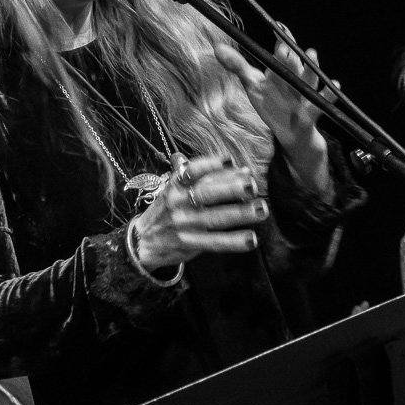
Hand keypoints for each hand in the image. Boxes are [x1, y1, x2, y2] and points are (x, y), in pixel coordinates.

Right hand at [131, 154, 269, 270]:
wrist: (143, 240)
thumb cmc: (168, 210)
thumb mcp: (174, 189)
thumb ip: (200, 176)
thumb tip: (236, 166)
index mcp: (175, 185)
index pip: (192, 171)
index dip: (210, 164)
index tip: (230, 160)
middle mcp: (178, 202)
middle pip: (205, 193)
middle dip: (230, 188)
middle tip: (252, 185)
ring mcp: (183, 224)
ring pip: (214, 218)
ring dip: (240, 213)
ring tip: (261, 210)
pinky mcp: (188, 243)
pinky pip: (214, 242)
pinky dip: (233, 241)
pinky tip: (250, 239)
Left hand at [214, 39, 335, 198]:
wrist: (289, 133)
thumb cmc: (272, 104)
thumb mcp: (253, 85)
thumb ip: (237, 66)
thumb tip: (216, 47)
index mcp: (282, 71)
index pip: (284, 51)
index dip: (282, 39)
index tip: (279, 27)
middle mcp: (295, 79)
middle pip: (294, 65)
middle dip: (289, 56)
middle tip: (283, 47)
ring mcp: (304, 95)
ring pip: (309, 80)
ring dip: (311, 68)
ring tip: (312, 53)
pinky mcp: (311, 113)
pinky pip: (321, 104)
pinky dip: (329, 96)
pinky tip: (335, 85)